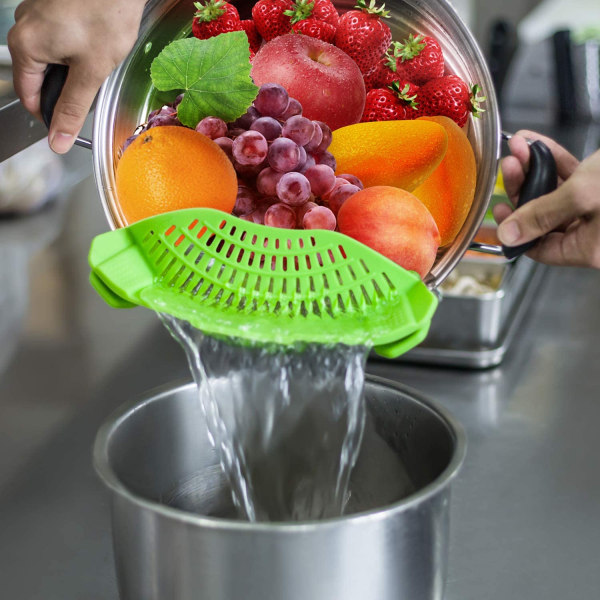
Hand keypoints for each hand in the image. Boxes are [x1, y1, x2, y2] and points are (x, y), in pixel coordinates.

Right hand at [7, 0, 145, 152]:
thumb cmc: (107, 13)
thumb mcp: (91, 72)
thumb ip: (73, 109)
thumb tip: (58, 139)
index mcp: (25, 46)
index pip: (28, 97)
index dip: (50, 116)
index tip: (69, 125)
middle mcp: (23, 27)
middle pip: (39, 77)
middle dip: (65, 89)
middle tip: (93, 86)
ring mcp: (36, 13)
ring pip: (50, 58)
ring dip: (72, 68)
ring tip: (97, 60)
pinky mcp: (52, 6)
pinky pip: (58, 38)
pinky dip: (75, 49)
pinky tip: (95, 43)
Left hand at [495, 129, 599, 268]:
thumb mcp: (584, 195)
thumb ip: (542, 215)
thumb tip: (508, 236)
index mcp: (593, 249)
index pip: (541, 249)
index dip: (516, 229)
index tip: (499, 208)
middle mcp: (598, 235)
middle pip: (546, 217)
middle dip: (524, 186)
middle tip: (509, 164)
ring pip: (559, 194)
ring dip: (536, 168)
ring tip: (520, 147)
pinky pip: (576, 179)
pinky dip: (557, 162)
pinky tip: (538, 144)